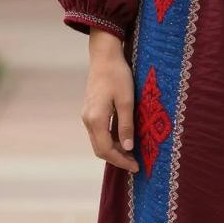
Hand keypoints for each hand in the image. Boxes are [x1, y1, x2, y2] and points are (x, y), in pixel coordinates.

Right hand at [81, 28, 139, 172]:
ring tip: (131, 152)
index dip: (121, 161)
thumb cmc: (118, 75)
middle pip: (100, 149)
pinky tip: (123, 137)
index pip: (106, 150)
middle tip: (135, 162)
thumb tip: (128, 148)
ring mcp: (87, 115)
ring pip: (98, 141)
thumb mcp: (127, 100)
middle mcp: (88, 120)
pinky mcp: (90, 110)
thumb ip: (126, 125)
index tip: (136, 166)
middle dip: (117, 158)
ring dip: (113, 149)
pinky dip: (109, 139)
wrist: (104, 56)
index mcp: (96, 119)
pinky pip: (98, 132)